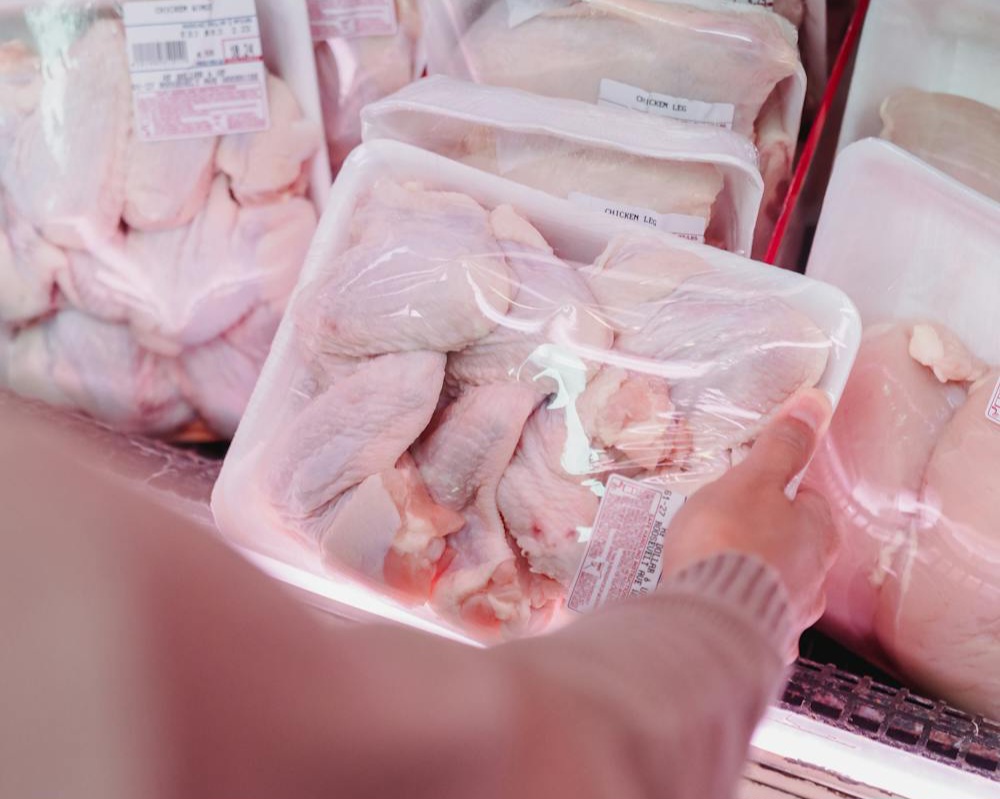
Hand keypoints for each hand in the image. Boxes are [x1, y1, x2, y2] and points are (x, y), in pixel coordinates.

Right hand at [661, 390, 840, 634]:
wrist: (706, 622)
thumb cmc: (730, 545)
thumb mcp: (752, 481)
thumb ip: (782, 446)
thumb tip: (817, 404)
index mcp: (818, 534)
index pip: (809, 501)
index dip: (778, 489)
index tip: (749, 483)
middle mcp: (814, 578)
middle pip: (790, 543)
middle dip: (760, 532)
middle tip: (719, 521)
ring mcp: (789, 613)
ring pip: (770, 582)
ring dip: (746, 572)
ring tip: (704, 561)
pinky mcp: (759, 639)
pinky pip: (748, 614)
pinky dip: (731, 603)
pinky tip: (706, 595)